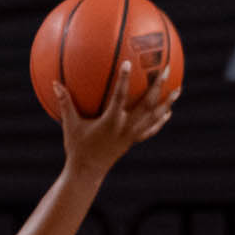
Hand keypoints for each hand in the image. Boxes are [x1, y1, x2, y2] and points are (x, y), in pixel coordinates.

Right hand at [55, 61, 175, 175]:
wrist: (87, 172)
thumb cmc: (76, 147)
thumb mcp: (69, 125)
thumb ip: (65, 103)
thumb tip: (55, 83)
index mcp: (110, 121)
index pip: (120, 96)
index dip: (124, 80)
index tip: (129, 63)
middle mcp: (125, 127)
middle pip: (147, 104)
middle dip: (158, 86)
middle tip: (167, 68)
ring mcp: (132, 134)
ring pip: (155, 116)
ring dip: (168, 102)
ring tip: (179, 89)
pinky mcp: (133, 141)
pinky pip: (151, 129)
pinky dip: (160, 120)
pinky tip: (167, 112)